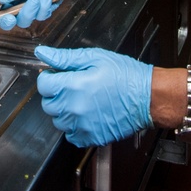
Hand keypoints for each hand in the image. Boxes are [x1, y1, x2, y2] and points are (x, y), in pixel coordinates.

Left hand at [35, 45, 152, 146]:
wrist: (147, 97)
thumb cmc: (125, 76)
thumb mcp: (94, 57)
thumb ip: (65, 57)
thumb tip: (43, 53)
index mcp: (74, 85)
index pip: (43, 85)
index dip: (49, 77)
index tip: (58, 76)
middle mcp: (75, 108)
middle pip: (48, 104)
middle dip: (56, 93)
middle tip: (72, 86)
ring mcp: (82, 125)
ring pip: (58, 120)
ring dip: (64, 110)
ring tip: (81, 99)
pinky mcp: (91, 137)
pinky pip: (70, 135)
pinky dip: (74, 127)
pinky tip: (86, 114)